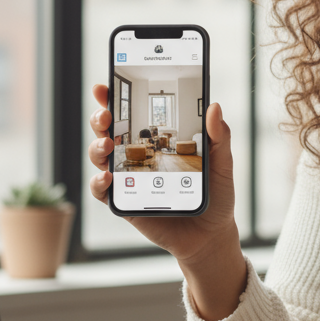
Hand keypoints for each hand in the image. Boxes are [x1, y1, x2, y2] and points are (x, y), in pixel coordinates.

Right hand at [87, 84, 245, 319]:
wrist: (211, 234)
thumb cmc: (215, 195)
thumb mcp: (222, 163)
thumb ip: (218, 136)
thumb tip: (214, 106)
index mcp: (158, 141)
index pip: (132, 113)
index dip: (115, 98)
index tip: (105, 86)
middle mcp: (138, 156)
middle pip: (109, 131)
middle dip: (101, 118)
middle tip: (106, 115)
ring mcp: (128, 178)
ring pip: (100, 157)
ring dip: (97, 147)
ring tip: (106, 145)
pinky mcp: (125, 202)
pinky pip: (103, 191)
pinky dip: (99, 182)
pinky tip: (108, 177)